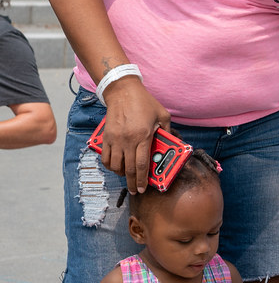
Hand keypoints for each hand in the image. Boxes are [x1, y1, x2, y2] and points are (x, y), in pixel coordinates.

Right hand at [99, 77, 170, 193]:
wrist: (123, 92)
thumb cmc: (144, 102)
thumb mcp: (162, 114)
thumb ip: (166, 129)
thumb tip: (170, 142)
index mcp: (143, 136)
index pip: (142, 164)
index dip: (143, 179)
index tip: (143, 189)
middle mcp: (127, 140)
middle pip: (128, 169)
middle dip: (132, 183)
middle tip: (136, 190)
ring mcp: (115, 140)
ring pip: (115, 166)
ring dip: (121, 174)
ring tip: (128, 176)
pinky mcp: (106, 138)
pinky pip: (105, 158)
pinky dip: (110, 166)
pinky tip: (116, 166)